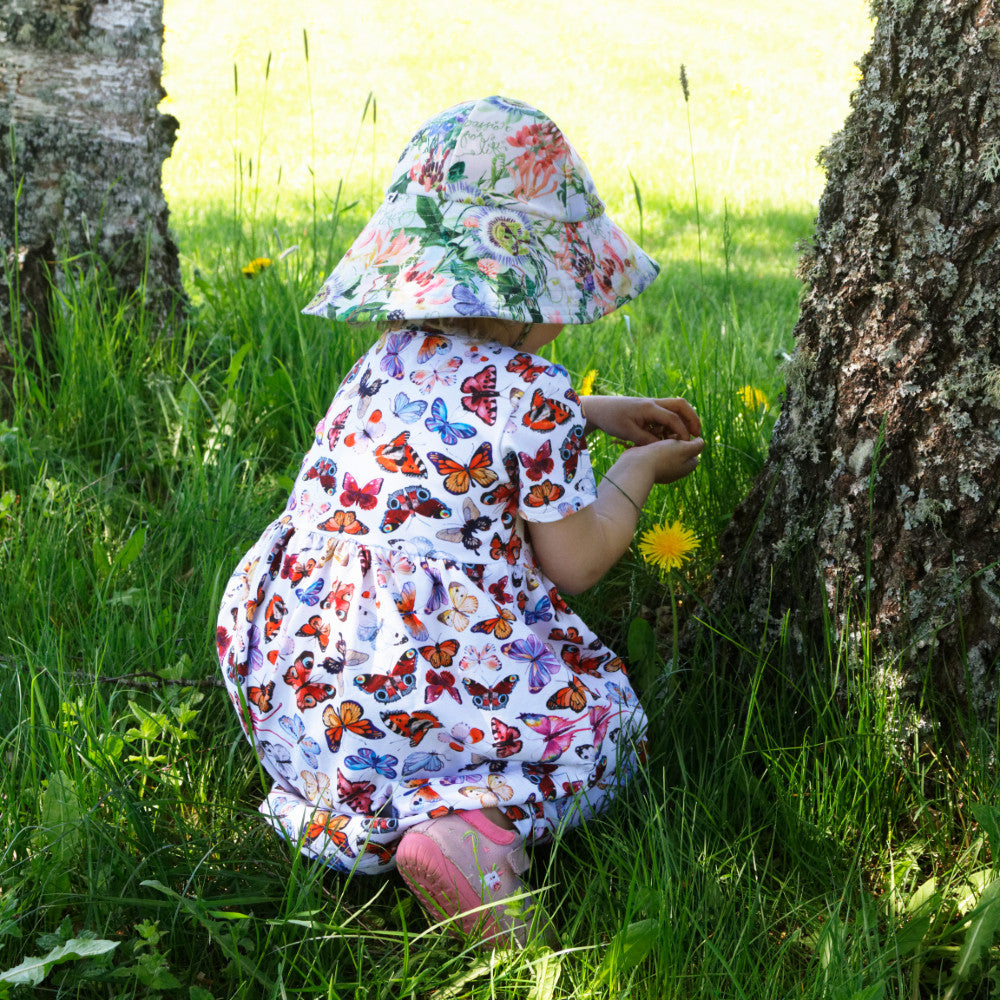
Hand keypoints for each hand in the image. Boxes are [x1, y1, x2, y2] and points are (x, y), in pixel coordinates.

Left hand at [582, 395, 700, 445]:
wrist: (599, 409)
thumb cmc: (611, 420)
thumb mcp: (628, 433)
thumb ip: (647, 440)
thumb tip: (664, 447)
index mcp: (649, 407)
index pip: (673, 418)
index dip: (682, 432)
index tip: (686, 444)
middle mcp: (653, 403)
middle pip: (681, 405)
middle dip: (692, 418)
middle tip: (697, 434)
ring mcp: (652, 404)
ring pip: (676, 407)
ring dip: (685, 419)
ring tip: (689, 435)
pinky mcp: (649, 409)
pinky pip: (667, 412)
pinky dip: (674, 421)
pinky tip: (673, 435)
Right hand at [621, 435, 703, 484]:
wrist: (636, 466)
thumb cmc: (662, 456)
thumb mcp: (685, 449)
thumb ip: (697, 445)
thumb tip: (700, 441)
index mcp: (686, 467)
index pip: (693, 450)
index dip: (688, 439)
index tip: (680, 434)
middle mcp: (674, 469)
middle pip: (679, 447)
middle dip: (673, 437)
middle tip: (667, 433)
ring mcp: (660, 467)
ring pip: (664, 447)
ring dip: (661, 438)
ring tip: (657, 434)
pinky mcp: (647, 463)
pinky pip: (652, 450)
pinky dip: (651, 442)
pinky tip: (648, 438)